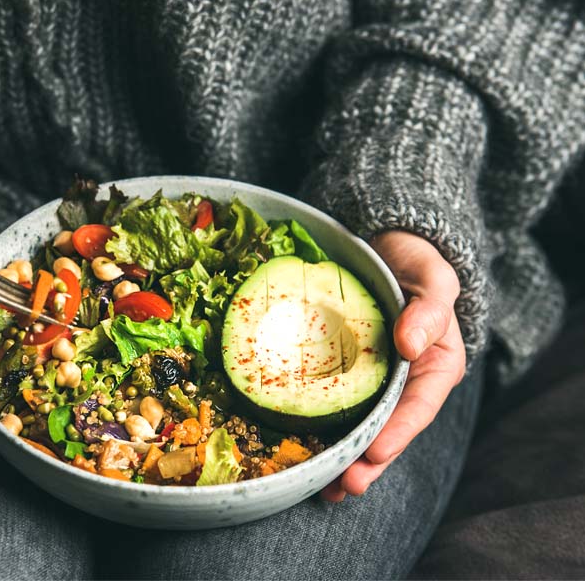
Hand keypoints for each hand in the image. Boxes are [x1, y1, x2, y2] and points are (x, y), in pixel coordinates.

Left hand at [320, 231, 465, 501]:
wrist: (388, 249)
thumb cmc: (416, 264)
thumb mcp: (434, 278)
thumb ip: (430, 309)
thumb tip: (411, 343)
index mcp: (434, 366)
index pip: (418, 407)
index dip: (398, 433)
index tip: (375, 452)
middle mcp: (405, 382)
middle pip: (388, 430)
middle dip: (367, 462)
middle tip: (343, 486)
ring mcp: (374, 381)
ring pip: (361, 427)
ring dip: (343, 459)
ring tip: (324, 488)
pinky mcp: (345, 374)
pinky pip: (334, 405)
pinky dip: (321, 431)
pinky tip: (302, 452)